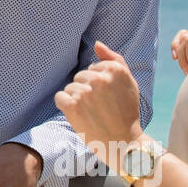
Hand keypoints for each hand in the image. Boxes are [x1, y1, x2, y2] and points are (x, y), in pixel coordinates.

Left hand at [53, 40, 143, 165]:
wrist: (124, 142)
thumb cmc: (126, 112)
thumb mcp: (128, 82)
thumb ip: (114, 60)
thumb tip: (97, 44)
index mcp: (115, 69)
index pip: (92, 67)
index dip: (99, 84)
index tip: (109, 98)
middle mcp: (100, 78)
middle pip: (80, 76)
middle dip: (87, 91)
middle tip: (101, 108)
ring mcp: (85, 92)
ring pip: (70, 88)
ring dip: (77, 100)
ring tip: (92, 113)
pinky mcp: (72, 106)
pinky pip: (59, 97)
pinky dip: (66, 107)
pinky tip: (79, 116)